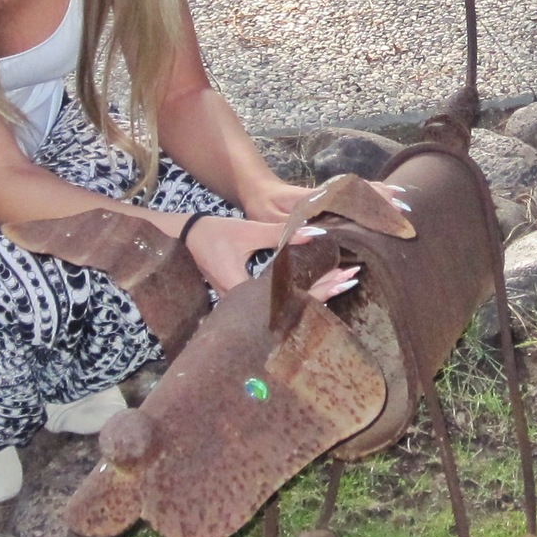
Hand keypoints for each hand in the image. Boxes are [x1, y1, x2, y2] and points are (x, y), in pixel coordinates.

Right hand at [183, 213, 359, 303]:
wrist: (184, 239)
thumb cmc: (211, 234)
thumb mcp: (247, 231)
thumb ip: (280, 234)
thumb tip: (316, 232)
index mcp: (245, 292)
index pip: (292, 295)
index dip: (320, 287)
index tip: (343, 276)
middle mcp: (246, 305)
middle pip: (294, 304)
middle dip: (324, 289)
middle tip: (352, 278)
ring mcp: (246, 304)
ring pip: (288, 303)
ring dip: (315, 290)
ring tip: (344, 281)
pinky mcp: (247, 299)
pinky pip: (280, 298)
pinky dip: (301, 290)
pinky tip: (319, 284)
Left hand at [244, 173, 410, 223]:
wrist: (254, 187)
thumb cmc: (261, 207)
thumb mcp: (270, 220)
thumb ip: (289, 229)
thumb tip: (314, 234)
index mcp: (313, 200)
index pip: (347, 199)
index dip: (369, 203)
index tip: (390, 206)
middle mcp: (324, 194)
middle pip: (358, 193)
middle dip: (382, 200)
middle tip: (406, 209)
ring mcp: (327, 194)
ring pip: (358, 191)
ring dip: (379, 194)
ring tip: (402, 199)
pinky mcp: (327, 197)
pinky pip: (352, 193)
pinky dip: (369, 193)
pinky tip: (383, 195)